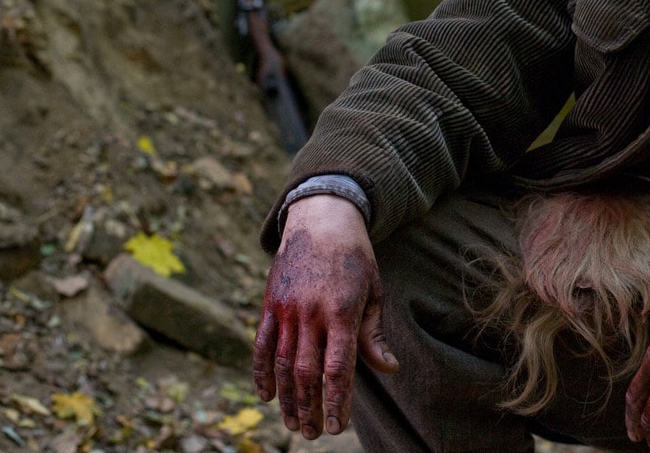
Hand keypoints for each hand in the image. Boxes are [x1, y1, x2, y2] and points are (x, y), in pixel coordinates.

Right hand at [252, 195, 398, 438]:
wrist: (321, 218)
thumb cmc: (355, 257)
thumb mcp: (373, 290)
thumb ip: (374, 333)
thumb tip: (389, 369)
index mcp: (341, 312)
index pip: (338, 369)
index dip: (337, 402)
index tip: (336, 428)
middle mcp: (310, 313)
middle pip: (306, 373)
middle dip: (310, 407)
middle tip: (313, 433)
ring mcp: (286, 309)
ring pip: (280, 364)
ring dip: (287, 399)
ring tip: (294, 424)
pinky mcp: (270, 304)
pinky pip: (261, 344)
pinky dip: (260, 373)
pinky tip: (266, 396)